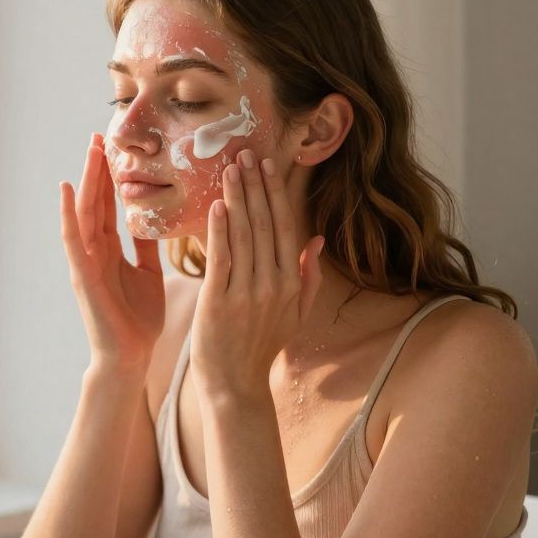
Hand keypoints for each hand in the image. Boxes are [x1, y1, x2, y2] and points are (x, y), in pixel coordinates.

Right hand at [60, 133, 165, 371]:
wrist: (130, 358)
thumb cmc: (137, 321)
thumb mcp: (149, 275)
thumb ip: (148, 248)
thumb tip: (156, 220)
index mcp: (111, 251)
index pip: (110, 206)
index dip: (113, 177)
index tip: (118, 147)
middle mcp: (95, 251)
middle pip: (95, 202)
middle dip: (98, 169)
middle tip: (101, 134)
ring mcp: (85, 261)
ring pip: (84, 212)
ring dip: (86, 180)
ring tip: (90, 150)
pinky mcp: (82, 275)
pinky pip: (73, 240)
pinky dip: (68, 214)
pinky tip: (67, 190)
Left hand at [188, 149, 325, 401]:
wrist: (236, 385)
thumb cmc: (262, 347)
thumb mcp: (296, 314)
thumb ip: (310, 276)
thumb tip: (319, 240)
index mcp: (292, 283)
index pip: (285, 227)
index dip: (276, 194)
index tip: (269, 165)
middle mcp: (274, 284)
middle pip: (265, 224)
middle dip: (256, 186)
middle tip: (246, 153)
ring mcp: (247, 293)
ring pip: (244, 235)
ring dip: (237, 198)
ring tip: (230, 168)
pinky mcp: (219, 301)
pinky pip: (222, 258)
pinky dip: (220, 230)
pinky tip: (217, 205)